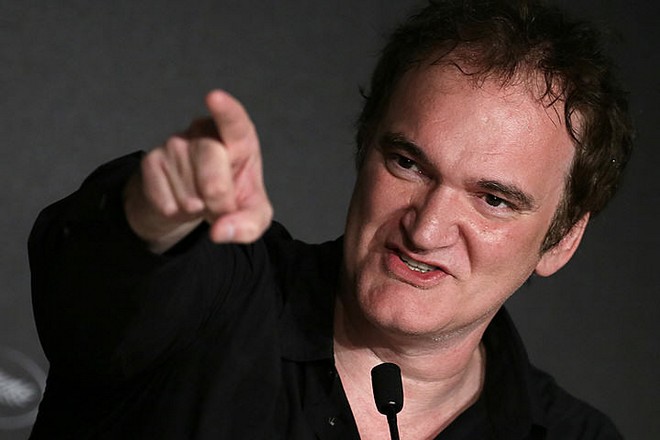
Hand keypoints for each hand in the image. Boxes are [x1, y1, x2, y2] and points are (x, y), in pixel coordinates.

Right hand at [124, 90, 272, 252]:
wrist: (192, 202)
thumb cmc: (231, 197)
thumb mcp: (252, 213)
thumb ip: (249, 224)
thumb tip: (221, 231)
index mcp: (238, 138)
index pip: (233, 120)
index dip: (225, 110)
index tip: (214, 97)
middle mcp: (205, 132)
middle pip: (212, 166)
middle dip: (219, 197)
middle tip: (222, 206)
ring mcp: (175, 143)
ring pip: (188, 189)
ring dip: (197, 207)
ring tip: (201, 199)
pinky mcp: (151, 160)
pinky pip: (165, 198)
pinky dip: (175, 211)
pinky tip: (180, 200)